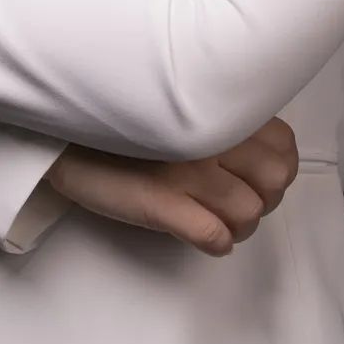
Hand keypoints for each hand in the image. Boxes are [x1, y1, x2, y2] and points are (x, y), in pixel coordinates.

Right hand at [45, 115, 298, 256]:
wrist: (61, 132)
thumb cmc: (119, 116)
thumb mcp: (176, 101)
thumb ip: (218, 112)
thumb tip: (260, 147)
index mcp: (213, 104)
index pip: (283, 145)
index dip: (278, 169)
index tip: (258, 174)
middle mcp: (206, 133)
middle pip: (273, 182)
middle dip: (264, 198)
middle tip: (239, 199)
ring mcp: (184, 169)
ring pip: (247, 213)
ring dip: (239, 225)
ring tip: (219, 220)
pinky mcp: (158, 202)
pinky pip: (212, 235)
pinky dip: (217, 242)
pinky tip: (206, 237)